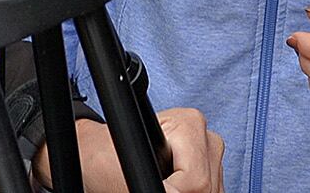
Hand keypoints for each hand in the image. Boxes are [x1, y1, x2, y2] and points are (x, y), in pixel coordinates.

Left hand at [33, 110, 224, 191]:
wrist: (98, 156)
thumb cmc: (103, 157)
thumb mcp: (120, 167)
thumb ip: (146, 179)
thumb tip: (171, 190)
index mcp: (188, 123)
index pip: (196, 179)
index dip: (171, 190)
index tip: (150, 184)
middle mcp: (205, 137)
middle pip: (206, 187)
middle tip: (154, 183)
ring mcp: (210, 155)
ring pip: (210, 191)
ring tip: (159, 183)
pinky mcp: (211, 171)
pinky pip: (210, 192)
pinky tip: (170, 186)